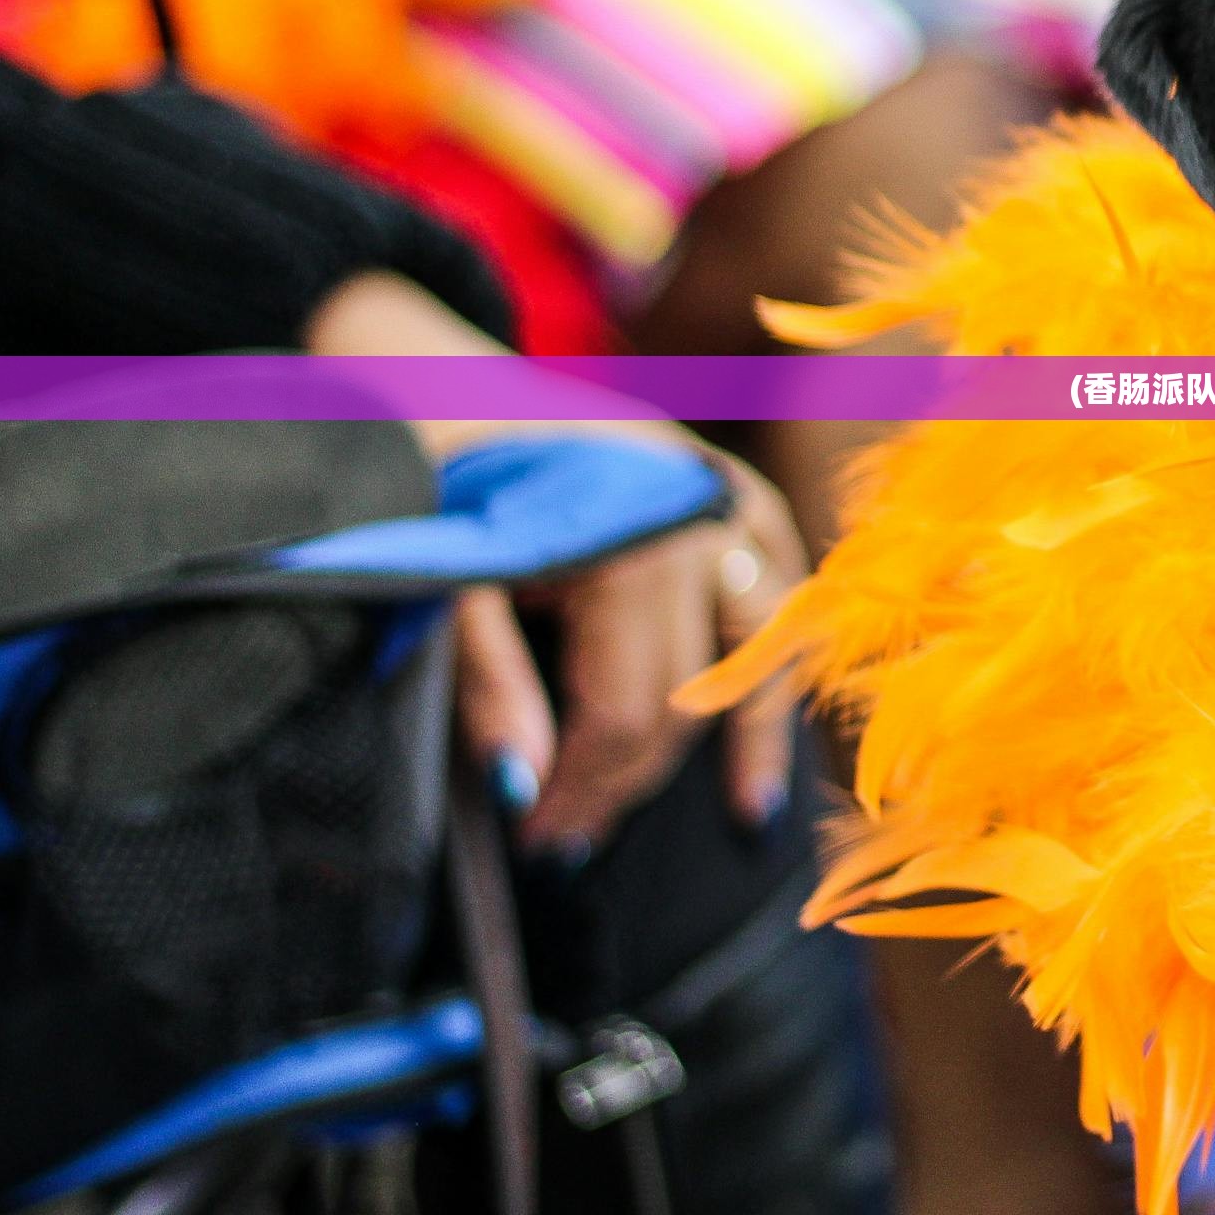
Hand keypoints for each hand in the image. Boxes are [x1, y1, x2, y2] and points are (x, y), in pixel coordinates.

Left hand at [450, 452, 805, 855]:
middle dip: (630, 780)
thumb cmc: (437, 474)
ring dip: (746, 737)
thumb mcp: (445, 583)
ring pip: (759, 652)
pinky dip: (774, 655)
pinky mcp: (737, 493)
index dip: (585, 791)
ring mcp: (730, 505)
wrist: (440, 371)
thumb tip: (524, 794)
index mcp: (631, 546)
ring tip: (743, 813)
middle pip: (689, 697)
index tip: (539, 844)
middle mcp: (702, 526)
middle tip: (572, 839)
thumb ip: (488, 687)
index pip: (627, 713)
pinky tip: (766, 703)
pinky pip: (777, 591)